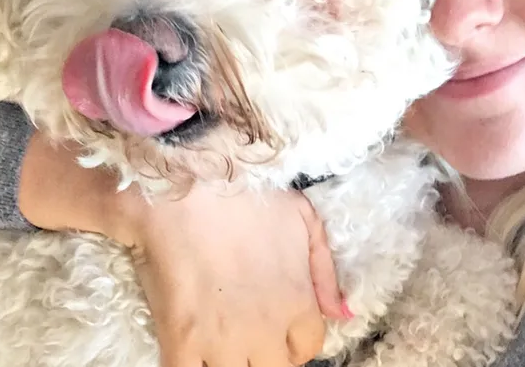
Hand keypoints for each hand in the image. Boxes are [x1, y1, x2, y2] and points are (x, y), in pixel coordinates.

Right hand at [122, 184, 346, 366]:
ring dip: (229, 362)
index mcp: (296, 301)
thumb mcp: (303, 216)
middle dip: (263, 355)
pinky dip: (190, 365)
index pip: (308, 349)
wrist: (189, 176)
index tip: (276, 329)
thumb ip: (324, 269)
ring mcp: (222, 338)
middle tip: (244, 335)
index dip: (292, 341)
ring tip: (217, 340)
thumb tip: (342, 312)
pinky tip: (187, 347)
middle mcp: (266, 328)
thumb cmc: (246, 189)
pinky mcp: (181, 337)